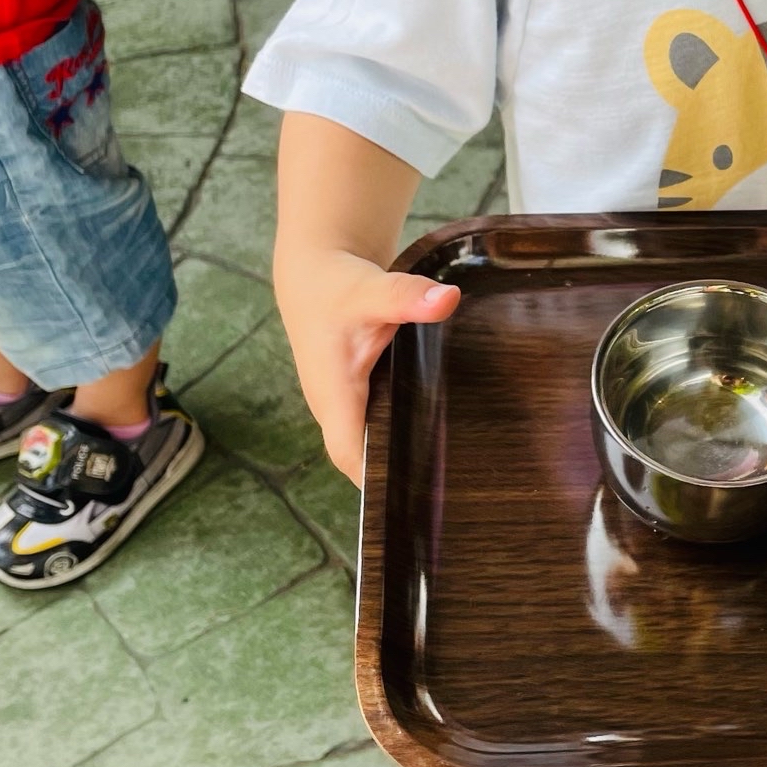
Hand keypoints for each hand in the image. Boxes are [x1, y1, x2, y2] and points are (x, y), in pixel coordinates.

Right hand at [281, 246, 461, 482]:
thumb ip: (407, 296)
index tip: (417, 493)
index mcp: (333, 393)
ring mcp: (342, 404)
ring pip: (369, 441)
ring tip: (452, 470)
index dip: (377, 478)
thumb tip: (448, 299)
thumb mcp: (372, 288)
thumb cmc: (337, 286)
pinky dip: (401, 428)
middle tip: (450, 489)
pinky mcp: (354, 395)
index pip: (350, 453)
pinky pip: (376, 424)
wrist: (314, 273)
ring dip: (400, 452)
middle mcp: (334, 406)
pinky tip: (438, 431)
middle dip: (397, 474)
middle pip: (362, 457)